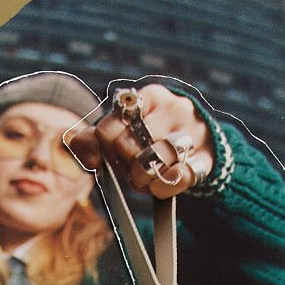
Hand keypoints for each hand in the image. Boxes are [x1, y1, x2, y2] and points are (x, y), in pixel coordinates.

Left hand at [68, 84, 214, 198]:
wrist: (204, 143)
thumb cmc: (154, 137)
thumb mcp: (126, 131)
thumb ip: (94, 137)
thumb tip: (77, 145)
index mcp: (149, 97)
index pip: (112, 123)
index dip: (106, 145)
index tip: (113, 153)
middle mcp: (174, 109)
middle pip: (132, 142)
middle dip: (125, 163)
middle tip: (129, 169)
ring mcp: (193, 133)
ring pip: (157, 157)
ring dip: (142, 177)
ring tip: (143, 179)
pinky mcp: (206, 159)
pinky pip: (180, 176)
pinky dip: (162, 187)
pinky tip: (157, 187)